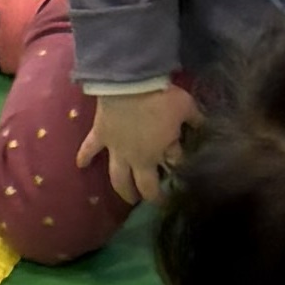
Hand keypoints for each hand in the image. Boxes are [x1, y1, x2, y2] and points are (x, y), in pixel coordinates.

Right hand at [89, 80, 196, 209]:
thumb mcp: (186, 107)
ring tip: (128, 198)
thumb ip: (195, 120)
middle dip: (151, 196)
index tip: (186, 171)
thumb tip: (204, 125)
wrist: (130, 83)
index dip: (181, 168)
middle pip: (144, 186)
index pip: (174, 166)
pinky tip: (81, 166)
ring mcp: (116, 150)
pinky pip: (89, 150)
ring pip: (117, 178)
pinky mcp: (100, 136)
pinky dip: (84, 157)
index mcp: (160, 152)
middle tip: (155, 202)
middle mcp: (137, 158)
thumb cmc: (161, 97)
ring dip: (123, 190)